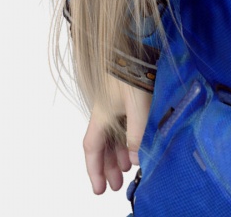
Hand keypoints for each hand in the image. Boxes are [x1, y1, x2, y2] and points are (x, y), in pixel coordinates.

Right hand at [81, 77, 150, 195]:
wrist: (132, 41)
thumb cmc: (132, 69)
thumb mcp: (138, 105)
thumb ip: (137, 133)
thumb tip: (136, 159)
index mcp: (102, 114)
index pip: (92, 148)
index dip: (94, 170)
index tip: (99, 189)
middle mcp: (105, 111)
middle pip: (102, 145)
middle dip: (106, 167)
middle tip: (114, 185)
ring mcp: (115, 104)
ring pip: (112, 135)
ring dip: (117, 154)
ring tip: (126, 169)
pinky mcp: (126, 96)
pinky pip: (122, 125)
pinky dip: (126, 139)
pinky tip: (135, 145)